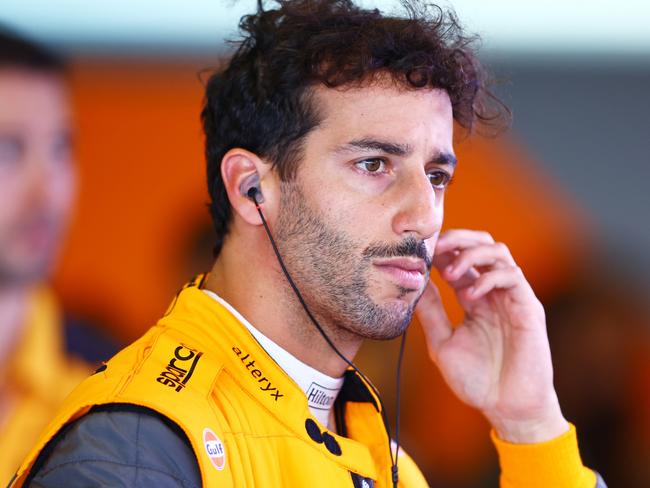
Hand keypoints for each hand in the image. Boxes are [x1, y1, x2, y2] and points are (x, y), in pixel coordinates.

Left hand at [415, 229, 568, 442]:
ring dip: (472, 253)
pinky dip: (489, 277)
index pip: (459, 259)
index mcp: (473, 298)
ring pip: (499, 253)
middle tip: (436, 246)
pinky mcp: (529, 308)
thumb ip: (431, 313)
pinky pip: (512, 277)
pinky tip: (471, 294)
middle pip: (482, 244)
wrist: (506, 408)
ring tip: (451, 271)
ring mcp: (512, 298)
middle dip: (458, 238)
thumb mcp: (442, 342)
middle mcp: (493, 292)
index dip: (442, 250)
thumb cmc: (476, 380)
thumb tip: (414, 283)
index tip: (420, 251)